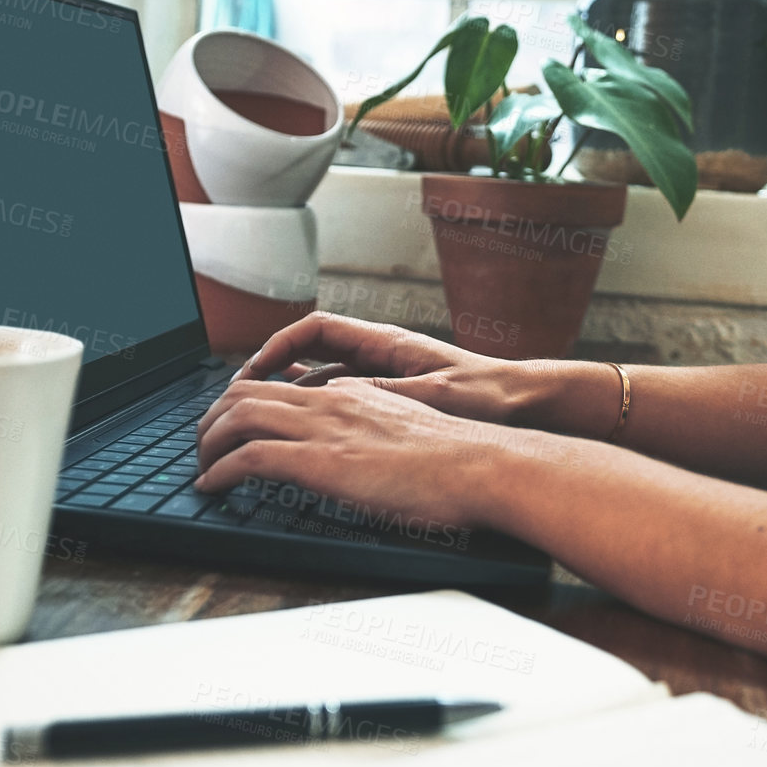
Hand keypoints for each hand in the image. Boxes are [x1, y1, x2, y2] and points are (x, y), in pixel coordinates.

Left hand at [194, 376, 578, 529]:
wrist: (483, 464)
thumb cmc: (458, 461)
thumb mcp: (407, 434)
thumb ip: (375, 432)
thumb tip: (358, 452)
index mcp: (353, 393)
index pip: (280, 386)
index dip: (244, 403)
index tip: (231, 425)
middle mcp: (331, 401)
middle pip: (246, 393)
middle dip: (212, 418)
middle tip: (202, 445)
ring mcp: (324, 427)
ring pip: (238, 416)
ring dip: (207, 442)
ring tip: (199, 466)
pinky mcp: (321, 460)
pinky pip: (249, 457)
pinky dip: (219, 470)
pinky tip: (210, 486)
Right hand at [232, 311, 524, 425]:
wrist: (529, 407)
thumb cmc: (490, 397)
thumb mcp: (433, 396)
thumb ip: (385, 394)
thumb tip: (335, 397)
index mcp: (385, 344)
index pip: (314, 331)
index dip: (277, 346)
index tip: (251, 371)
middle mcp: (381, 355)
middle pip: (310, 353)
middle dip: (271, 371)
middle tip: (238, 398)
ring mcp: (387, 378)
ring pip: (324, 378)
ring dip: (292, 393)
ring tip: (258, 419)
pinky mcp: (395, 403)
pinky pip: (343, 401)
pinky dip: (318, 413)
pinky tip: (303, 436)